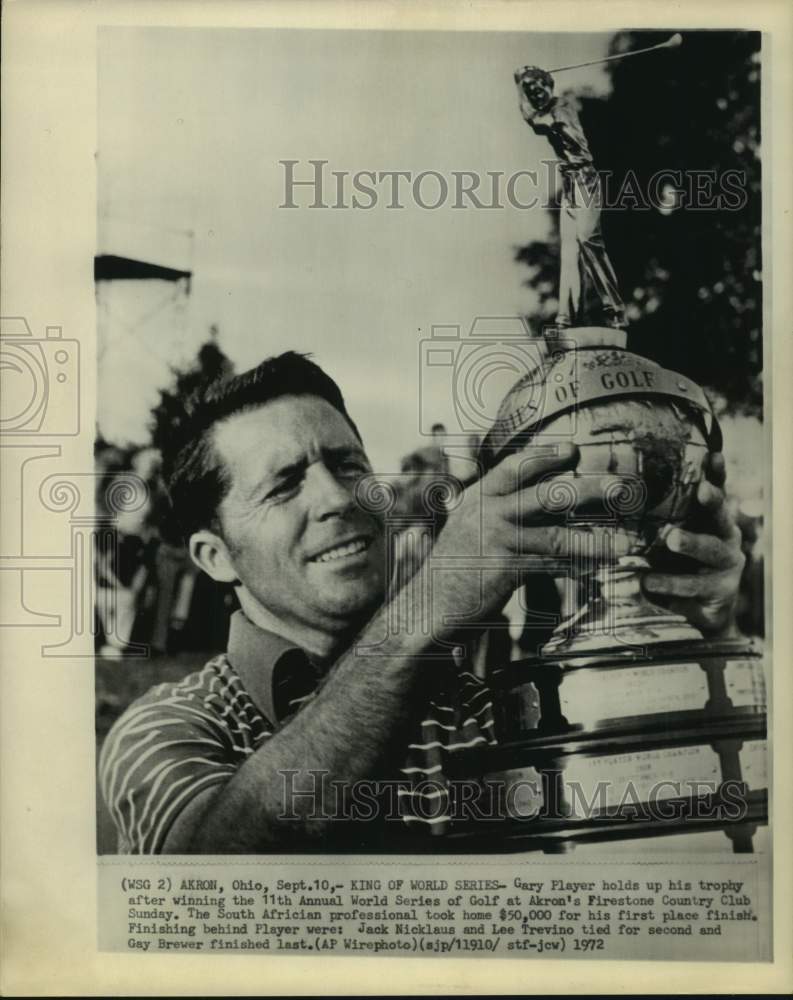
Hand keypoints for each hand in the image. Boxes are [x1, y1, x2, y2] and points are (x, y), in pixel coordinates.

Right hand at [429, 444, 631, 636]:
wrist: (430, 603)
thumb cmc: (458, 565)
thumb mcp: (473, 525)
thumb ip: (505, 509)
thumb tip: (553, 498)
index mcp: (480, 496)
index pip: (515, 467)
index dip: (545, 455)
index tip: (573, 449)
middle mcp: (487, 511)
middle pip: (548, 494)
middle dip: (590, 489)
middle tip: (622, 487)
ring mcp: (496, 539)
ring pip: (557, 534)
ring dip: (596, 540)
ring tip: (627, 542)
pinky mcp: (504, 568)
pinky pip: (551, 565)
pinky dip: (578, 567)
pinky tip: (601, 567)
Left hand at [643, 454, 743, 637]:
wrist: (698, 612)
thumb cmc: (676, 562)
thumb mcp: (667, 536)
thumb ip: (655, 517)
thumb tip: (610, 488)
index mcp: (712, 518)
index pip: (717, 490)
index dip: (717, 472)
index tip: (713, 454)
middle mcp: (726, 535)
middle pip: (721, 514)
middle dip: (713, 500)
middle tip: (701, 490)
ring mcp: (727, 563)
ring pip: (712, 549)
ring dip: (692, 543)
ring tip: (671, 539)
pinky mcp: (721, 590)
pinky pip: (694, 585)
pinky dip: (670, 583)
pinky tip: (648, 581)